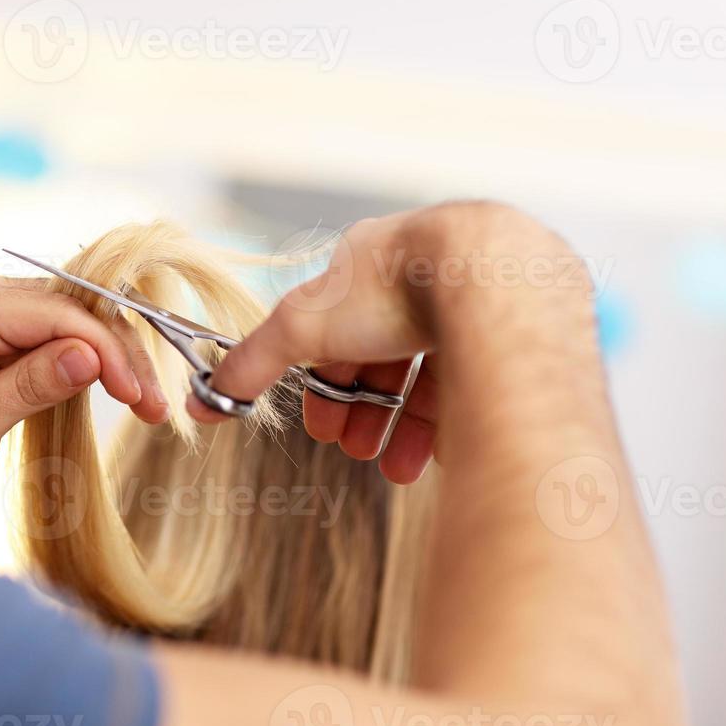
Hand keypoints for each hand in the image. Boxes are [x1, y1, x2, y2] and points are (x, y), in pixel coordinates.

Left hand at [0, 274, 168, 497]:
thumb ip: (29, 385)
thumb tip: (90, 356)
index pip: (60, 314)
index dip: (108, 351)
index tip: (139, 398)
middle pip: (74, 310)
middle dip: (120, 355)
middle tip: (156, 408)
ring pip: (72, 319)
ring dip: (111, 358)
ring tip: (147, 403)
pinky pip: (55, 331)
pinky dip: (88, 359)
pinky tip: (116, 386)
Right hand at [189, 203, 598, 483]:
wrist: (495, 277)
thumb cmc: (394, 288)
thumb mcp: (302, 327)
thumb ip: (252, 364)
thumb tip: (200, 405)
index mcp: (374, 257)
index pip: (339, 326)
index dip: (324, 380)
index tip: (321, 427)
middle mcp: (428, 270)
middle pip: (386, 353)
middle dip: (366, 409)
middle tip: (357, 449)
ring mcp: (481, 295)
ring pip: (436, 370)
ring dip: (408, 425)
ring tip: (399, 467)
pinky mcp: (524, 325)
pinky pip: (485, 376)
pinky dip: (457, 418)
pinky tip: (442, 454)